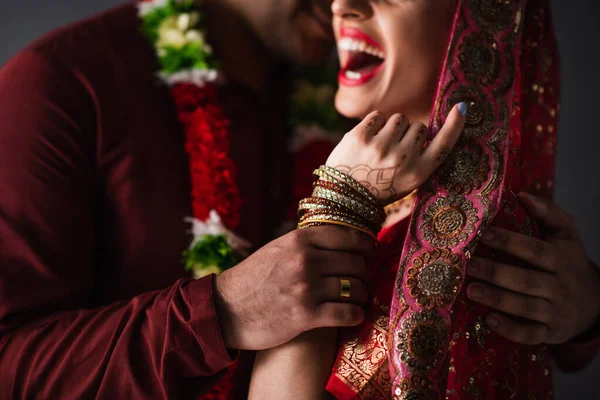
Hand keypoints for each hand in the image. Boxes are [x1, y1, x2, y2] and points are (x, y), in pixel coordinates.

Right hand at [213, 225, 374, 349]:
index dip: (367, 246)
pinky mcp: (306, 316)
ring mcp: (306, 288)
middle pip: (357, 263)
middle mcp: (305, 260)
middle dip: (364, 273)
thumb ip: (306, 242)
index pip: (350, 236)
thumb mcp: (277, 249)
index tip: (371, 253)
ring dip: (361, 296)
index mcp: (299, 240)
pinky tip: (353, 315)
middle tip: (361, 280)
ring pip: (356, 288)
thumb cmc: (253, 279)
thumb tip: (338, 235)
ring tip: (356, 299)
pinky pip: (348, 314)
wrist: (225, 310)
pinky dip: (355, 315)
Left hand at [325, 103, 466, 205]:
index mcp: (417, 174)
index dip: (454, 125)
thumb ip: (420, 158)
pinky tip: (368, 140)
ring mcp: (380, 146)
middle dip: (409, 133)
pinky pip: (378, 116)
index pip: (443, 145)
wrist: (344, 197)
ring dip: (392, 127)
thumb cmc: (380, 187)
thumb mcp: (407, 181)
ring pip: (399, 118)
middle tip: (394, 150)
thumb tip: (428, 127)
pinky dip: (375, 124)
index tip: (462, 108)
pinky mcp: (360, 136)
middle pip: (418, 126)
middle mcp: (401, 159)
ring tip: (380, 146)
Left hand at [466, 192, 599, 344]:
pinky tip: (488, 319)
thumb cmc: (569, 262)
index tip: (483, 234)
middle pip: (526, 280)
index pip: (534, 250)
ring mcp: (555, 312)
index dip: (510, 242)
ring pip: (525, 307)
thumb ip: (548, 213)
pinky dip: (510, 329)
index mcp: (561, 259)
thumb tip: (522, 194)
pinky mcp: (550, 333)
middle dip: (496, 273)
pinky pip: (530, 334)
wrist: (595, 304)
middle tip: (468, 265)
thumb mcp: (566, 236)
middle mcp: (559, 286)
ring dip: (497, 299)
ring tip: (470, 290)